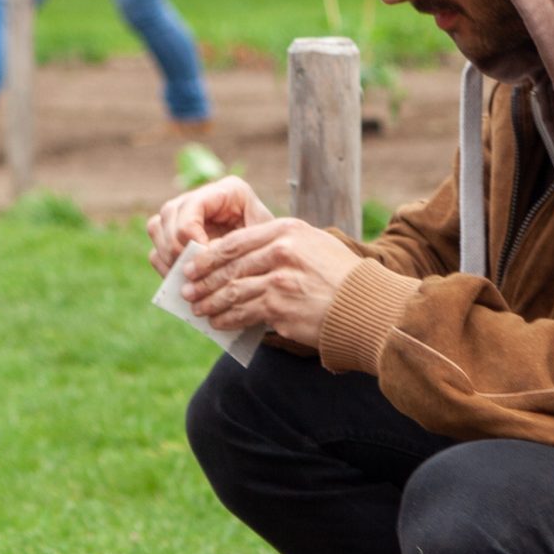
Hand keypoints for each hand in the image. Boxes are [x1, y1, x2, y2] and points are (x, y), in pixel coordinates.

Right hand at [146, 176, 273, 277]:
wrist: (271, 264)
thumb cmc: (272, 250)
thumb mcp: (262, 244)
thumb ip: (233, 245)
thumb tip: (201, 255)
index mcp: (227, 191)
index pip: (193, 205)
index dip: (191, 234)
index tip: (205, 259)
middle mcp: (200, 198)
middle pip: (169, 214)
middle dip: (177, 248)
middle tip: (193, 274)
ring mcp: (184, 216)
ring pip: (156, 228)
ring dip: (168, 257)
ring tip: (187, 279)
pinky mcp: (175, 237)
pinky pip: (156, 249)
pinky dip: (165, 267)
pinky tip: (183, 283)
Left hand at [183, 218, 358, 346]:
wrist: (366, 306)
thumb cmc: (340, 276)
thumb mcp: (313, 244)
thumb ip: (279, 244)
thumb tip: (240, 257)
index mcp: (286, 231)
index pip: (236, 242)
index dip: (208, 256)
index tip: (192, 265)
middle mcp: (281, 252)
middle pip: (230, 267)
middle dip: (203, 281)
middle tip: (187, 291)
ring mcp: (280, 281)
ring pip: (233, 291)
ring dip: (211, 303)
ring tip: (199, 309)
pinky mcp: (280, 308)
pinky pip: (244, 313)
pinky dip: (227, 319)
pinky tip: (218, 323)